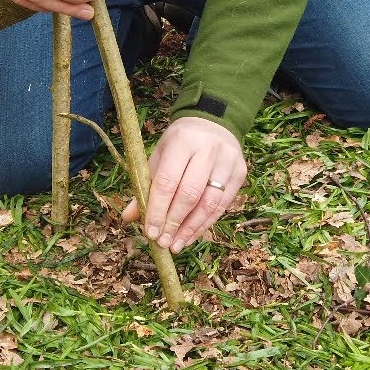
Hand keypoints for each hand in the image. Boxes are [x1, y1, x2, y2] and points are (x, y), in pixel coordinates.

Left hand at [120, 117, 246, 252]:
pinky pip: (222, 206)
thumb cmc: (180, 143)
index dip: (158, 210)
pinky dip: (205, 224)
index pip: (167, 181)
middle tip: (163, 243)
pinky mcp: (240, 173)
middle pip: (190, 194)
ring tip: (176, 245)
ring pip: (209, 203)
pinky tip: (192, 236)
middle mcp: (208, 149)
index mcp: (183, 141)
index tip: (150, 232)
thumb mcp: (159, 156)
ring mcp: (228, 161)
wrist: (213, 123)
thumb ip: (146, 185)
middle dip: (174, 223)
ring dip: (191, 229)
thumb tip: (129, 217)